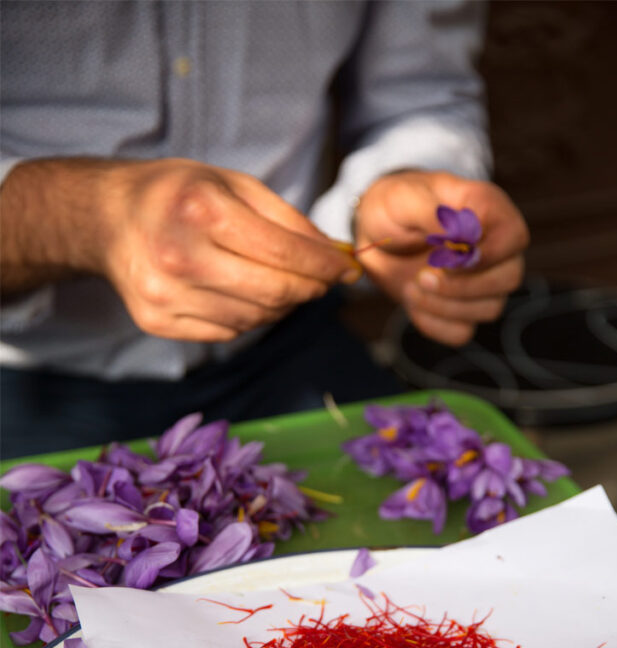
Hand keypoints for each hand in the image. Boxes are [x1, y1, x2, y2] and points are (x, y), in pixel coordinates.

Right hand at [103, 159, 359, 341]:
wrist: (108, 219)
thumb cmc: (177, 194)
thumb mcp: (232, 183)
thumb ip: (287, 219)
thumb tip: (334, 256)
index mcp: (201, 210)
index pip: (285, 253)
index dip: (325, 266)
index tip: (346, 269)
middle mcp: (180, 256)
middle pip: (274, 293)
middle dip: (310, 289)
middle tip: (322, 281)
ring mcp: (166, 295)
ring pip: (254, 319)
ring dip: (281, 306)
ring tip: (281, 284)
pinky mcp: (158, 322)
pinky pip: (227, 333)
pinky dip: (248, 318)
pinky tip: (244, 295)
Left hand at [353, 171, 528, 345]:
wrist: (373, 233)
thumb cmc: (395, 207)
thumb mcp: (405, 199)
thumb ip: (433, 213)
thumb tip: (458, 235)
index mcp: (488, 211)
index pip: (514, 238)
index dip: (486, 255)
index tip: (446, 260)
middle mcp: (494, 248)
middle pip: (510, 278)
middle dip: (463, 286)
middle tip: (421, 276)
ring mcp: (482, 282)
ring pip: (489, 309)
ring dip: (444, 305)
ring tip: (411, 285)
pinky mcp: (462, 309)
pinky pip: (462, 332)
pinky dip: (433, 324)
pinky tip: (412, 301)